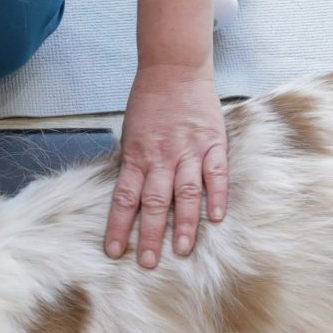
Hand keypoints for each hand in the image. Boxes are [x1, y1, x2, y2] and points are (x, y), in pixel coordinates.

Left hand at [105, 62, 228, 266]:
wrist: (174, 69)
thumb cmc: (148, 103)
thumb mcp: (130, 133)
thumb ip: (134, 164)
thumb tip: (129, 197)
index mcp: (137, 155)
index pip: (124, 198)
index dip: (119, 227)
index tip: (115, 252)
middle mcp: (161, 157)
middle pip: (155, 203)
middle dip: (151, 235)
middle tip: (149, 263)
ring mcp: (189, 151)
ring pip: (186, 194)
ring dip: (184, 224)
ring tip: (182, 250)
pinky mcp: (212, 143)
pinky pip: (216, 175)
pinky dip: (217, 196)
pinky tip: (216, 218)